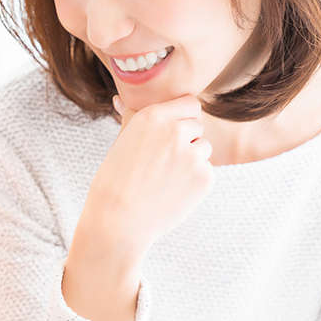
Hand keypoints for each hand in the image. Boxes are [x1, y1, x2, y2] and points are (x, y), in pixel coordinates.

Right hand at [63, 95, 214, 320]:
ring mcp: (192, 155)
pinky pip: (206, 171)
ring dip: (191, 159)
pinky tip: (171, 191)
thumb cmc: (114, 182)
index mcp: (153, 117)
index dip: (182, 117)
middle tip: (161, 162)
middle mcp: (175, 131)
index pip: (189, 103)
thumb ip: (132, 118)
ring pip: (204, 148)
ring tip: (164, 178)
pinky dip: (193, 181)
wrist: (117, 221)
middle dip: (186, 139)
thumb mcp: (120, 143)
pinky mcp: (204, 177)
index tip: (171, 133)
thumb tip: (121, 98)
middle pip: (197, 125)